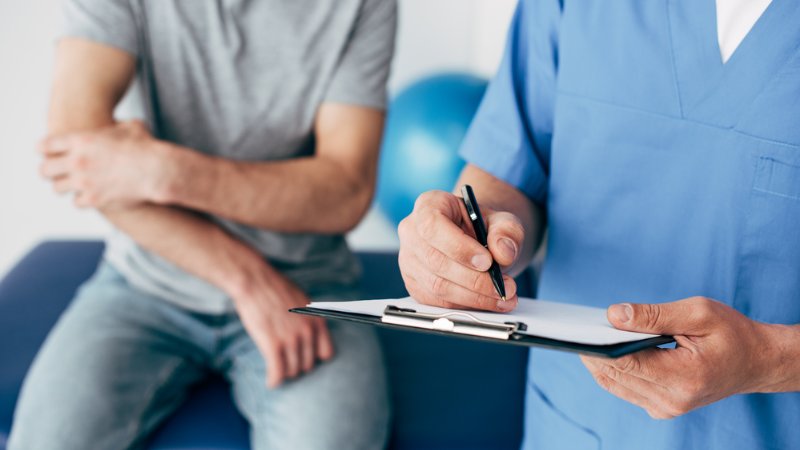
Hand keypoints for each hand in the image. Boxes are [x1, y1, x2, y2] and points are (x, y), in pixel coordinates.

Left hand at [38, 120, 167, 208]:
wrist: (158, 171)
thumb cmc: (148, 147)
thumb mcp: (131, 127)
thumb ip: (116, 127)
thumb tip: (119, 126)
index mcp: (81, 140)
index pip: (46, 145)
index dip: (45, 148)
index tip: (49, 151)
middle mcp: (77, 161)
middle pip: (45, 169)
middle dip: (50, 170)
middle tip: (56, 171)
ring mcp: (84, 183)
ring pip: (58, 188)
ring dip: (65, 186)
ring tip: (74, 184)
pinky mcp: (94, 200)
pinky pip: (76, 202)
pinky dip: (82, 199)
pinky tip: (90, 194)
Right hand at [231, 265, 333, 387]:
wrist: (255, 281)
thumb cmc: (275, 289)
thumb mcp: (303, 301)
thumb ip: (310, 319)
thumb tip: (311, 334)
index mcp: (318, 321)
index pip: (326, 354)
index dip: (314, 358)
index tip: (303, 357)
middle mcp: (308, 332)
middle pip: (308, 365)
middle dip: (297, 366)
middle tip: (285, 364)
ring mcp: (292, 340)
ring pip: (293, 371)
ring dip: (284, 374)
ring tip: (276, 371)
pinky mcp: (273, 345)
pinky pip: (278, 373)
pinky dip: (274, 381)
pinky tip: (270, 383)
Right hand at [398, 190, 523, 311]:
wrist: (474, 239)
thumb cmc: (482, 226)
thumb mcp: (501, 219)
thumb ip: (507, 231)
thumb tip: (503, 251)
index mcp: (429, 205)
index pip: (432, 226)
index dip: (458, 247)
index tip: (487, 261)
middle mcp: (412, 232)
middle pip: (435, 261)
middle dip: (474, 279)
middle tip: (504, 287)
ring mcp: (409, 260)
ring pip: (436, 286)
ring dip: (473, 297)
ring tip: (502, 297)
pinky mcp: (415, 285)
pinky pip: (437, 302)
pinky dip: (465, 305)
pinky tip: (486, 302)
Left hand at [581, 297, 787, 418]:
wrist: (756, 362)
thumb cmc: (732, 333)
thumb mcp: (698, 313)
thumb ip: (653, 314)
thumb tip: (613, 315)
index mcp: (684, 377)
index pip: (626, 363)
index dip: (597, 346)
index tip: (577, 328)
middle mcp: (672, 400)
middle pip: (615, 375)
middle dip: (593, 350)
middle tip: (575, 326)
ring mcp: (666, 408)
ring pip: (614, 384)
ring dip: (598, 360)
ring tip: (586, 334)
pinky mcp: (661, 407)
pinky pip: (624, 388)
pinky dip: (612, 368)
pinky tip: (604, 348)